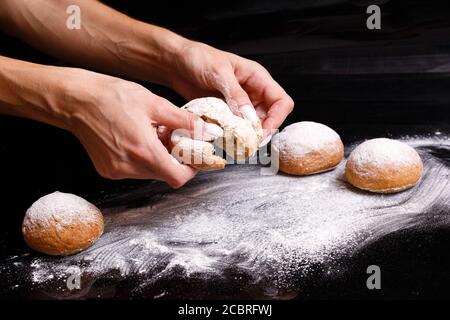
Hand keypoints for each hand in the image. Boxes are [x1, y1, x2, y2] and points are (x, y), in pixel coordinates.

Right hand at [63, 70, 211, 187]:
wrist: (75, 100)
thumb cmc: (111, 97)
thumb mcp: (154, 103)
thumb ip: (183, 121)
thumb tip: (205, 131)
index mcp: (143, 150)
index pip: (178, 178)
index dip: (191, 170)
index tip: (193, 157)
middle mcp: (129, 166)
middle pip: (165, 175)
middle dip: (174, 159)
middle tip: (173, 138)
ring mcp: (116, 171)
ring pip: (150, 173)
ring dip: (158, 159)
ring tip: (153, 135)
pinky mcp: (107, 170)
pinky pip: (134, 171)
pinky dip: (142, 159)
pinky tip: (138, 139)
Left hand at [169, 41, 293, 134]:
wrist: (175, 63)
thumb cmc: (198, 58)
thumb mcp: (219, 73)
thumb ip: (236, 94)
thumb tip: (250, 117)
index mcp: (257, 77)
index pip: (281, 101)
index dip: (277, 118)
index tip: (262, 132)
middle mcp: (252, 91)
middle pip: (270, 117)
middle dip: (261, 131)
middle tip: (248, 143)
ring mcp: (239, 103)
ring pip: (253, 125)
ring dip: (247, 136)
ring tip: (236, 144)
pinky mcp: (226, 112)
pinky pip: (236, 127)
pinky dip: (232, 135)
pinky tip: (224, 139)